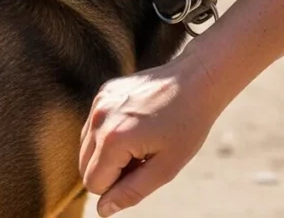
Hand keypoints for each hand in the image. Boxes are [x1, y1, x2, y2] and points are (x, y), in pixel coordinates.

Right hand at [79, 53, 224, 216]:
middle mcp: (99, 118)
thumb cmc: (188, 124)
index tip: (146, 168)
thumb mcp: (167, 167)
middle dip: (112, 170)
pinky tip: (139, 123)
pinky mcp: (104, 92)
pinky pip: (95, 126)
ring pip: (87, 147)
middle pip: (85, 167)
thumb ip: (132, 192)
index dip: (120, 185)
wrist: (198, 79)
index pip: (95, 184)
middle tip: (146, 156)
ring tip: (143, 140)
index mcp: (113, 139)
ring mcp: (99, 101)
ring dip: (110, 153)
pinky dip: (111, 133)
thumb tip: (103, 210)